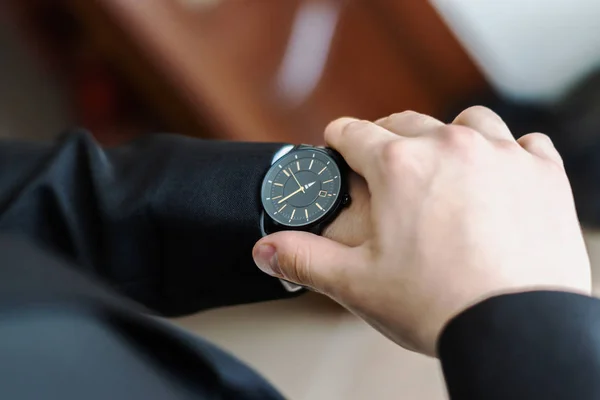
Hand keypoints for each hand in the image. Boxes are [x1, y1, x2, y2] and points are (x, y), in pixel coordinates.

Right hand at [253, 106, 590, 355]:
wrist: (516, 329)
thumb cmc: (438, 305)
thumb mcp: (355, 282)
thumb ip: (303, 258)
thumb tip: (265, 249)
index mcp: (397, 167)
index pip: (353, 133)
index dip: (338, 139)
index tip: (337, 145)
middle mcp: (449, 147)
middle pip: (405, 122)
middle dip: (387, 138)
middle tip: (383, 163)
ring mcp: (500, 155)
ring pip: (466, 122)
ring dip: (449, 137)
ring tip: (442, 165)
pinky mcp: (542, 173)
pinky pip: (523, 143)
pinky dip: (508, 153)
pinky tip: (499, 176)